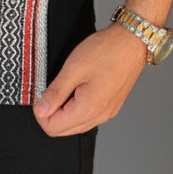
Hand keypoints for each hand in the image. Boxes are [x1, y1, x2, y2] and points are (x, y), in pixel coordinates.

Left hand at [32, 23, 146, 136]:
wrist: (131, 42)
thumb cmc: (106, 50)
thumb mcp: (73, 68)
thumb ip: (55, 93)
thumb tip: (41, 110)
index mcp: (88, 109)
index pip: (53, 128)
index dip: (41, 112)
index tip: (41, 95)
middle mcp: (100, 116)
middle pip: (63, 131)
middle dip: (51, 113)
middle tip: (52, 88)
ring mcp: (107, 113)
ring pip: (76, 125)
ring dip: (64, 110)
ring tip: (67, 85)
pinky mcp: (111, 107)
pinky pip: (87, 116)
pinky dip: (77, 107)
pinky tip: (78, 88)